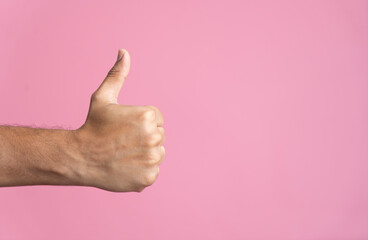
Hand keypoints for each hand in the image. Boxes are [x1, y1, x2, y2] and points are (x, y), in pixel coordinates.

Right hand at [74, 49, 164, 191]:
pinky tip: (125, 167)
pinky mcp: (149, 178)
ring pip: (157, 154)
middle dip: (144, 138)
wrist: (80, 157)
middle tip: (122, 141)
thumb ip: (117, 75)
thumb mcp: (103, 97)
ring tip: (124, 154)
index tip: (124, 128)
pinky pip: (153, 171)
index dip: (140, 123)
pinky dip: (142, 170)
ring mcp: (152, 159)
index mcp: (148, 116)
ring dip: (145, 154)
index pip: (158, 119)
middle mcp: (154, 137)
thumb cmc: (93, 126)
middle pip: (159, 136)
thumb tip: (124, 52)